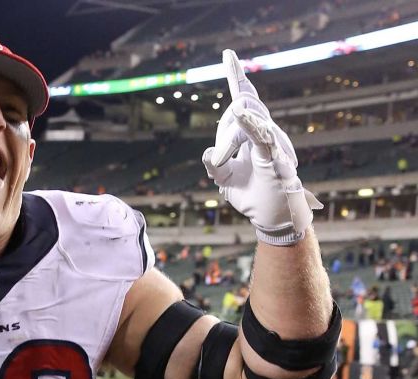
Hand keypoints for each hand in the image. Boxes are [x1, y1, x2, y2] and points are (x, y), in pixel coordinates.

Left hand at [201, 50, 321, 244]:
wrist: (271, 219)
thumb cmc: (251, 196)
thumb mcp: (225, 180)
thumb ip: (215, 165)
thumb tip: (208, 152)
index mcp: (252, 136)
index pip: (243, 103)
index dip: (236, 78)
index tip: (228, 54)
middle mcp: (265, 135)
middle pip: (243, 111)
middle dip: (229, 125)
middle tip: (222, 157)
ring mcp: (272, 145)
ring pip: (250, 122)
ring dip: (235, 128)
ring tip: (230, 132)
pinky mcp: (276, 158)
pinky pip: (262, 137)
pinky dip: (252, 124)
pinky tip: (242, 112)